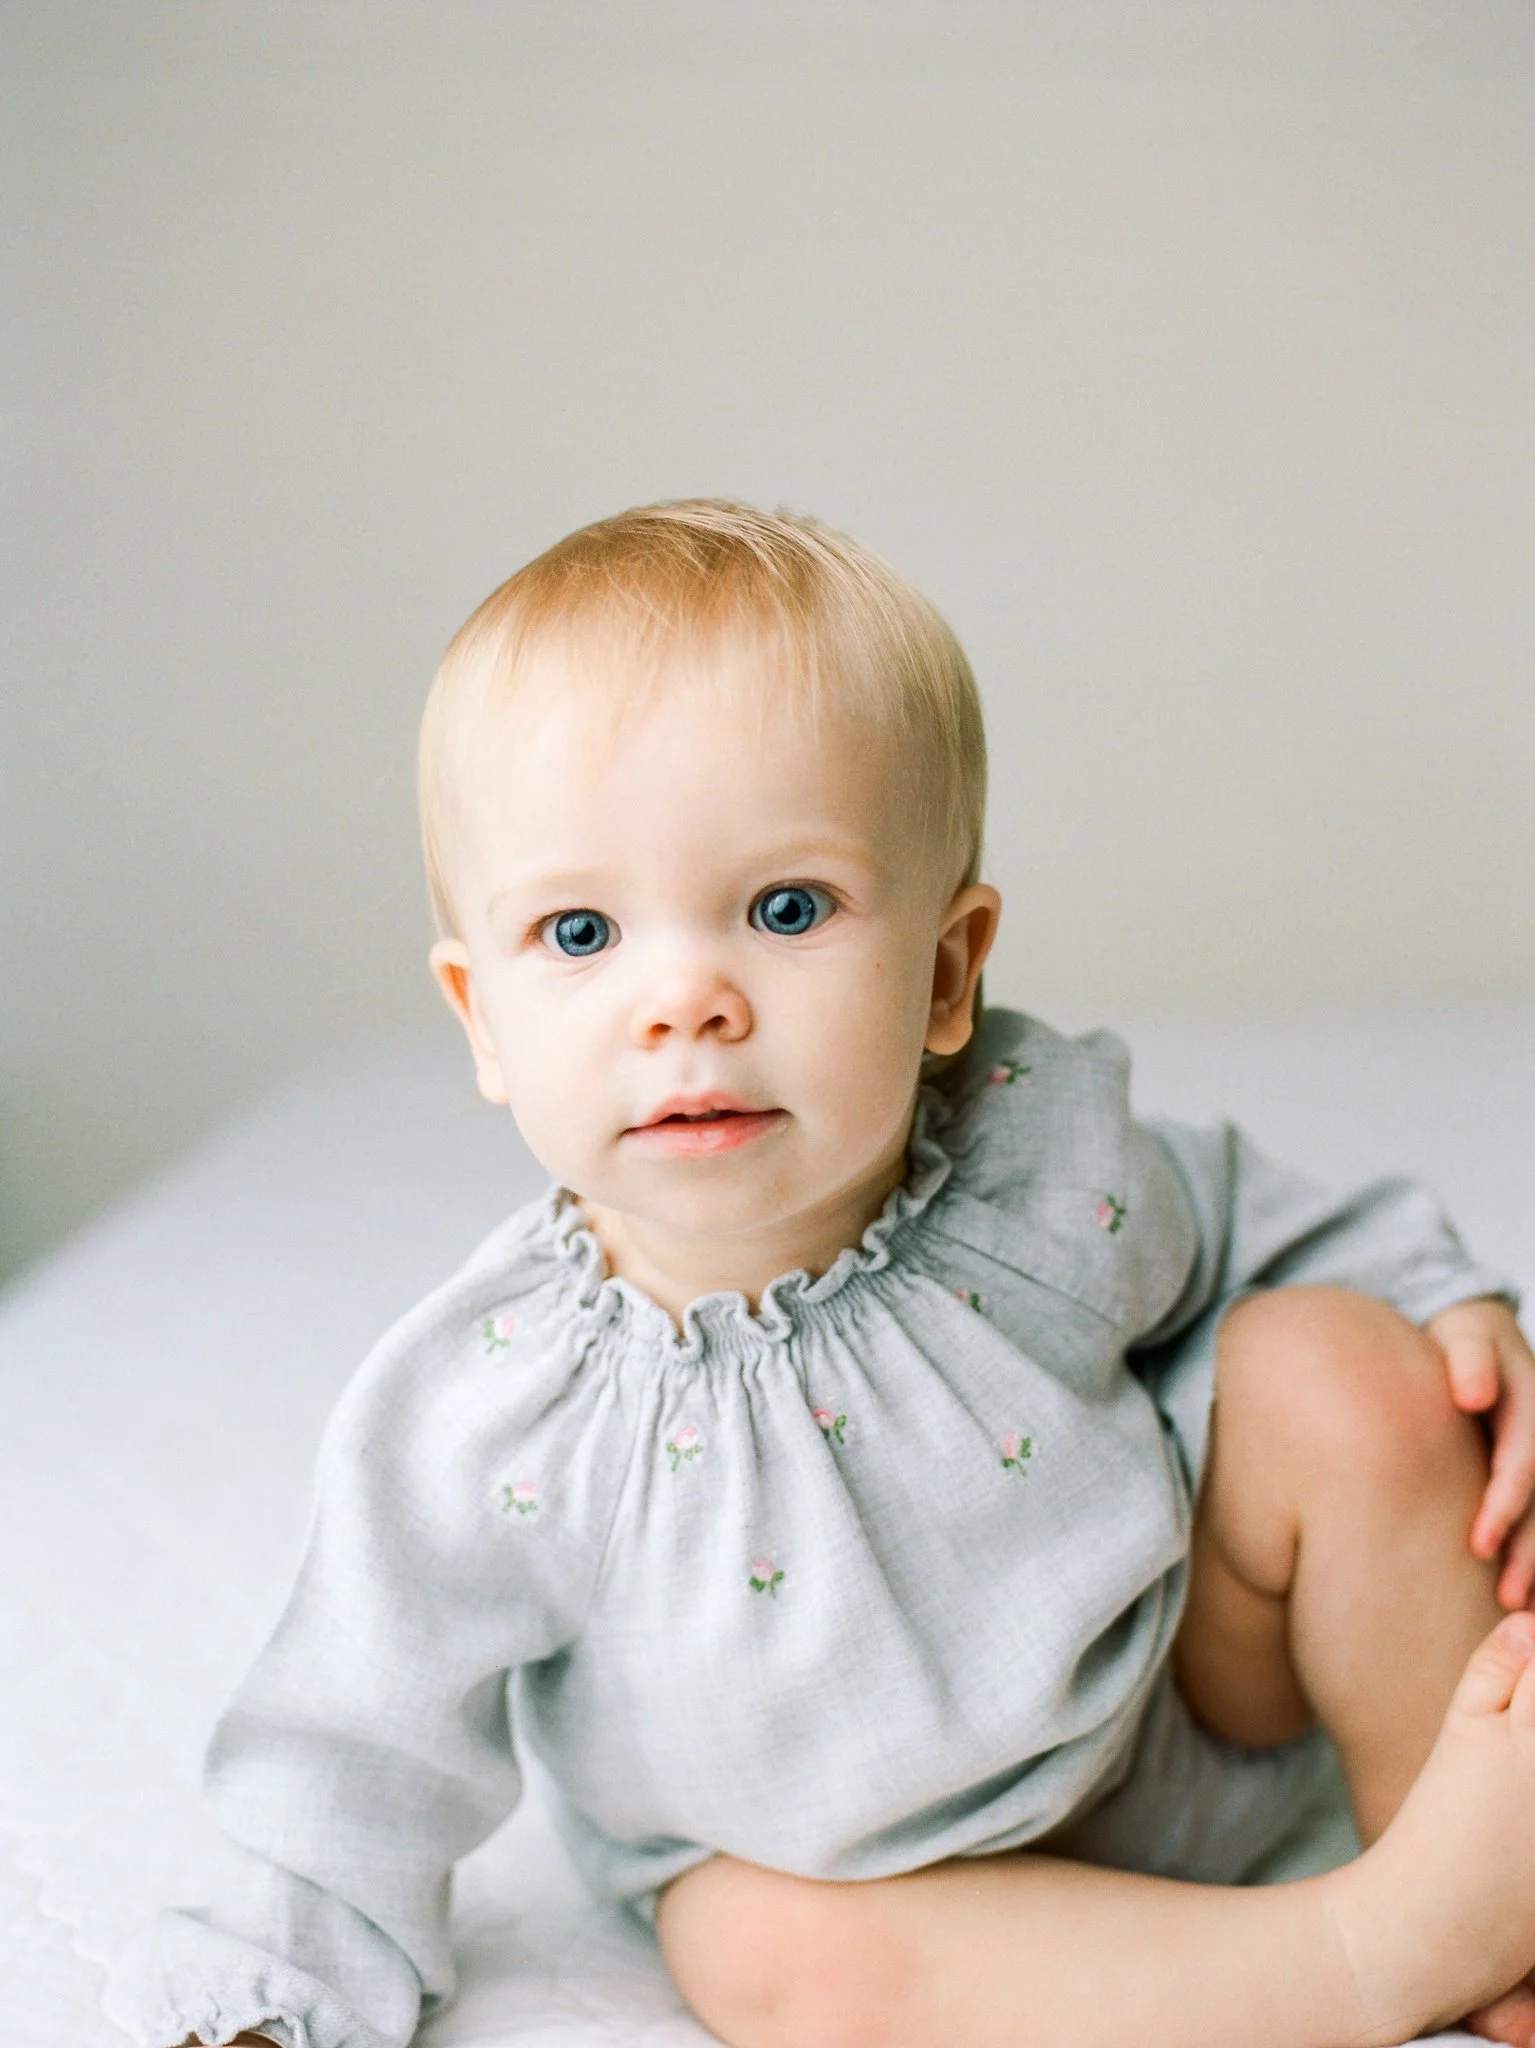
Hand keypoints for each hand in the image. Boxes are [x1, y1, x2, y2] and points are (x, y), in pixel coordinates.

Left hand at [1426, 1296, 1534, 1608]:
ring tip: (1517, 1607)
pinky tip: (1525, 1595)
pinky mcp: (1533, 1477)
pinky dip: (1534, 1553)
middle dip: (1528, 1552)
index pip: (1524, 1466)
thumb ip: (1471, 1361)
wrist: (1475, 1340)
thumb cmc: (1461, 1339)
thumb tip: (1470, 1396)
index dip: (1505, 1505)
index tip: (1480, 1543)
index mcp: (1534, 1407)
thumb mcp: (1467, 1336)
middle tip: (1504, 1596)